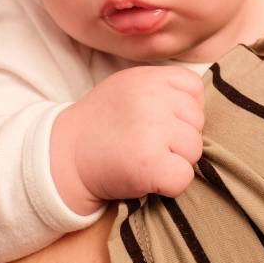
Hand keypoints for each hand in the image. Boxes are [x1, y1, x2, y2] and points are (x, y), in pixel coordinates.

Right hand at [50, 66, 204, 215]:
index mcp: (148, 77)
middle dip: (179, 138)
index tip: (157, 122)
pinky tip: (147, 177)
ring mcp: (151, 129)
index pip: (194, 88)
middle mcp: (151, 98)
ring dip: (175, 161)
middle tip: (147, 144)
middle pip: (197, 121)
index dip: (181, 110)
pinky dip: (170, 185)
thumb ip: (162, 88)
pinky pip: (184, 177)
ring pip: (194, 150)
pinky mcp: (149, 163)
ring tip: (145, 159)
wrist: (63, 158)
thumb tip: (200, 105)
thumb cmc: (101, 126)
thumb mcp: (128, 88)